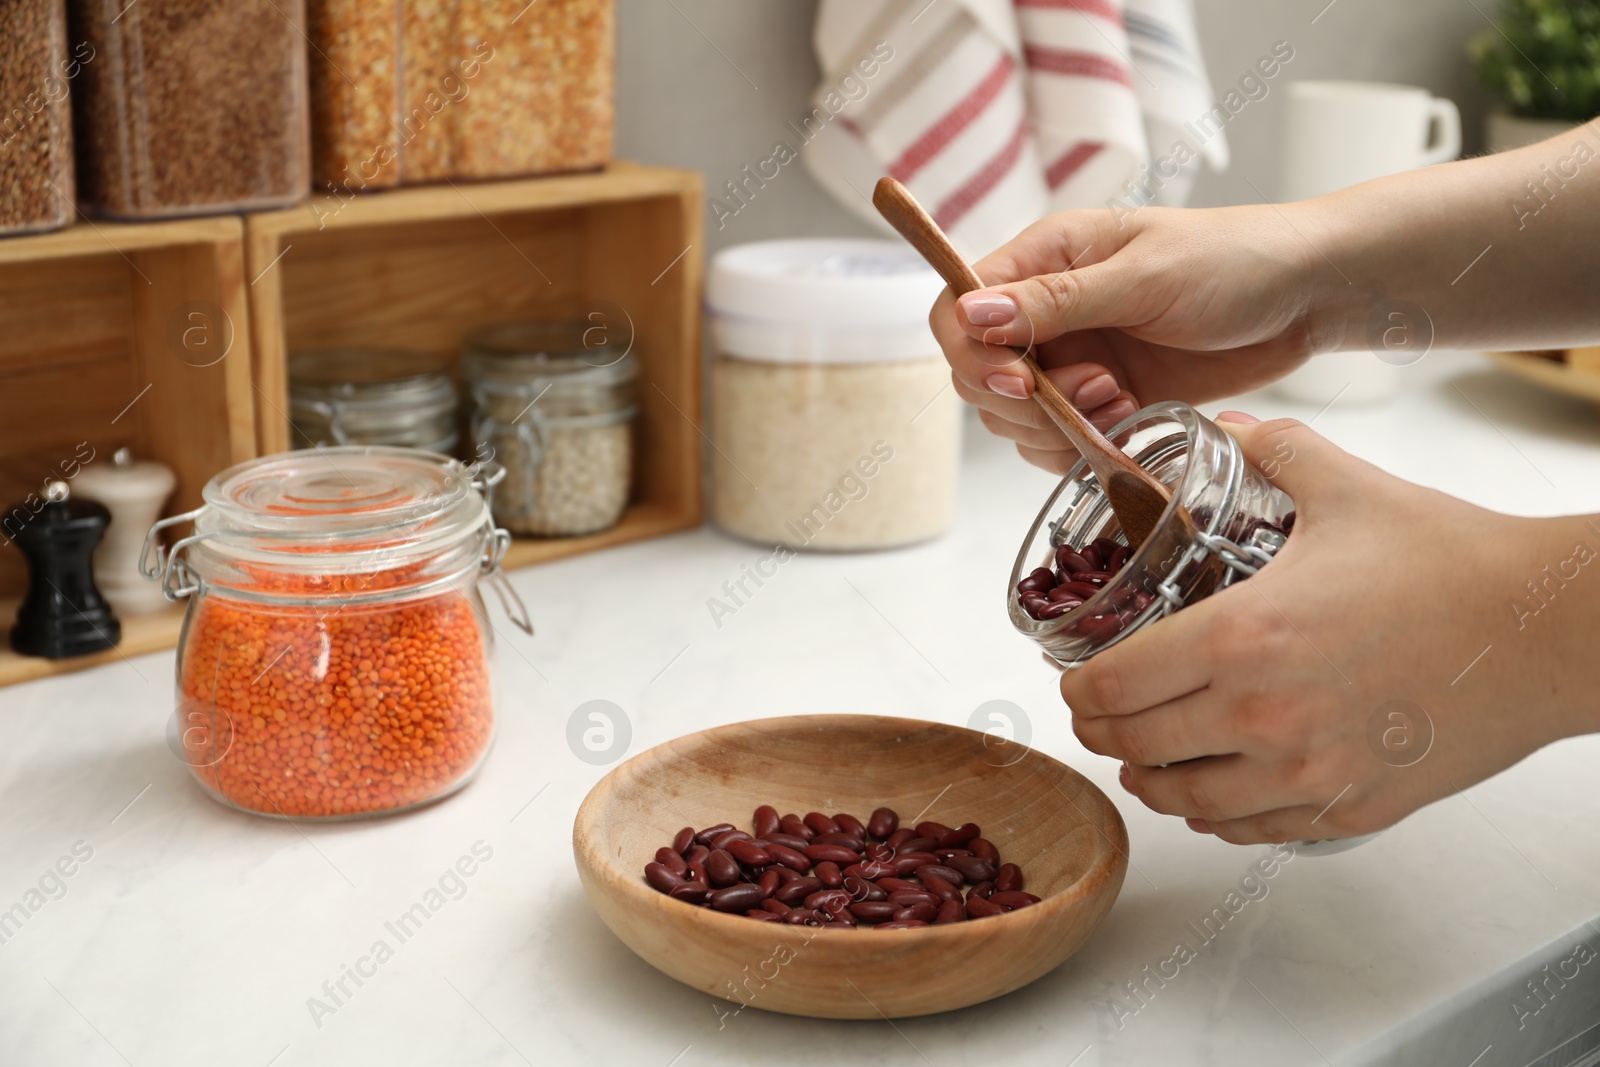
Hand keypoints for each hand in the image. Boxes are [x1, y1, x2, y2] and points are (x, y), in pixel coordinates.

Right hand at [929, 205, 1329, 473]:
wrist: (1306, 294)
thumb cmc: (1236, 260)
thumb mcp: (1144, 275)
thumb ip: (1056, 301)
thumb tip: (972, 312)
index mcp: (1045, 258)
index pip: (958, 309)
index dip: (971, 353)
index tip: (1021, 381)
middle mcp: (1047, 309)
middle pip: (976, 373)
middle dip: (1022, 400)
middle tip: (1096, 389)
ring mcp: (1073, 357)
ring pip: (1012, 417)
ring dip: (1056, 426)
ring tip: (1123, 401)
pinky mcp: (1103, 398)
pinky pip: (1056, 440)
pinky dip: (1079, 447)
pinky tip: (1129, 422)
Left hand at [1062, 414, 1591, 843]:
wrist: (1549, 631)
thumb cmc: (1454, 562)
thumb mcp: (1346, 486)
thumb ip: (1269, 450)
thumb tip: (1226, 426)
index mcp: (1242, 638)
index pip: (1112, 686)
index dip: (1077, 687)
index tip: (1074, 676)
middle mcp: (1262, 718)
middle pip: (1133, 748)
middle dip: (1099, 731)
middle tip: (1095, 714)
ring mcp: (1306, 775)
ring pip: (1183, 802)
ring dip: (1149, 778)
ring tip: (1143, 756)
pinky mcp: (1349, 811)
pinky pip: (1250, 831)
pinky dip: (1215, 814)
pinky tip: (1211, 790)